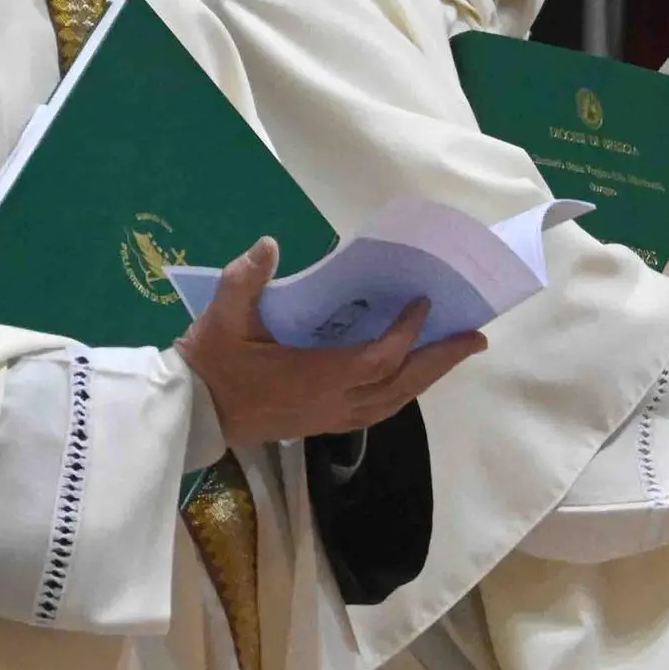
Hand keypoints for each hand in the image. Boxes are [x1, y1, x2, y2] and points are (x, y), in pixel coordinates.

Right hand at [175, 238, 487, 450]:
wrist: (192, 413)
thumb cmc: (211, 364)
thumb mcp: (221, 317)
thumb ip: (244, 280)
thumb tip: (268, 244)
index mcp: (315, 377)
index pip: (378, 359)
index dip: (407, 335)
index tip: (424, 304)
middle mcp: (333, 403)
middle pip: (402, 385)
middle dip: (441, 360)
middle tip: (476, 337)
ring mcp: (331, 418)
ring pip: (395, 402)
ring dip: (428, 378)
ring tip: (455, 353)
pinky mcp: (324, 425)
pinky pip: (379, 412)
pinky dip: (403, 393)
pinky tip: (412, 378)